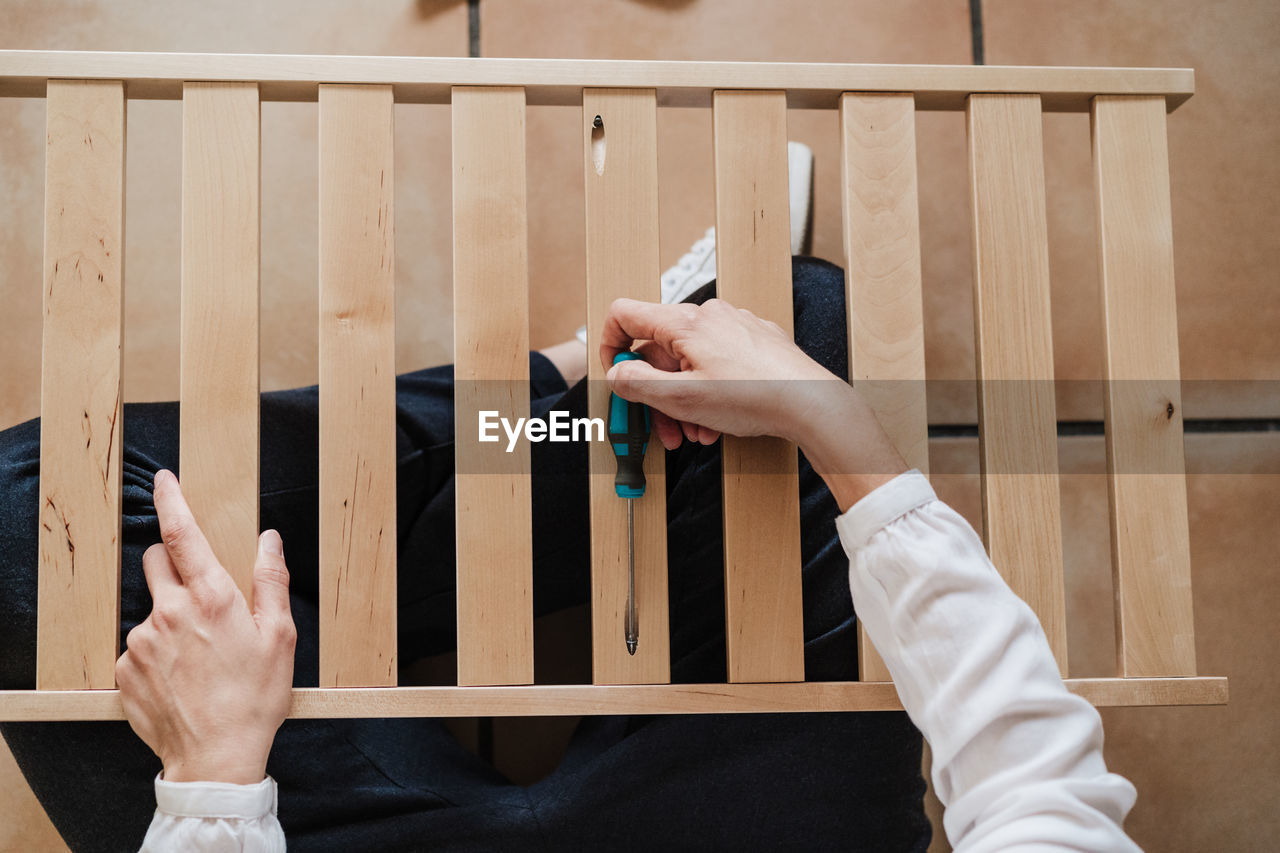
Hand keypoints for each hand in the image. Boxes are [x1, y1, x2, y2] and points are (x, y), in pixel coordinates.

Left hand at [116, 469, 295, 784]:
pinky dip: (156, 653)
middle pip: (156, 561)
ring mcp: (141, 641)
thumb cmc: (254, 697)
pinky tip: (180, 677)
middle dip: (175, 567)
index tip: (164, 480)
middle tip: (203, 599)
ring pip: (150, 607)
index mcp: (211, 597)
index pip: (182, 534)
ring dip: (169, 618)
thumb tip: (269, 540)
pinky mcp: (124, 669)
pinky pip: (138, 645)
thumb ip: (271, 581)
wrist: (216, 757)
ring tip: (198, 657)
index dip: (171, 501)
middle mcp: (169, 611)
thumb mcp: (280, 637)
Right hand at [600, 297, 838, 449]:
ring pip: (688, 360)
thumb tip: (616, 374)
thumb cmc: (755, 396)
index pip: (625, 315)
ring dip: (683, 398)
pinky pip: (715, 361)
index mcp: (685, 322)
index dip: (611, 345)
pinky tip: (718, 418)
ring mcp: (734, 325)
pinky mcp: (754, 340)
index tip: (616, 374)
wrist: (810, 401)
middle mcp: (709, 315)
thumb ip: (638, 384)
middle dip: (656, 392)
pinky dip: (708, 389)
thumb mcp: (682, 398)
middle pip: (659, 349)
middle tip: (663, 427)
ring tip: (696, 430)